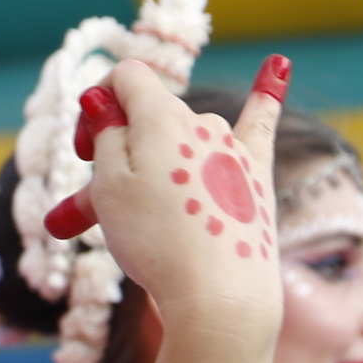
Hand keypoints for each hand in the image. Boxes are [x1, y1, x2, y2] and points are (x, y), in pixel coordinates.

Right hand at [47, 57, 284, 337]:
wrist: (219, 297)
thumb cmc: (156, 242)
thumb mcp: (109, 187)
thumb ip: (106, 135)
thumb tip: (106, 100)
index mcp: (160, 115)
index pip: (123, 78)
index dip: (96, 107)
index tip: (83, 151)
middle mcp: (201, 122)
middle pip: (149, 123)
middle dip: (116, 157)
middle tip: (88, 211)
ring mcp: (232, 149)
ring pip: (180, 148)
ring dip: (151, 176)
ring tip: (133, 228)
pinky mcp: (256, 177)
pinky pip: (260, 123)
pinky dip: (267, 92)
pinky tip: (279, 65)